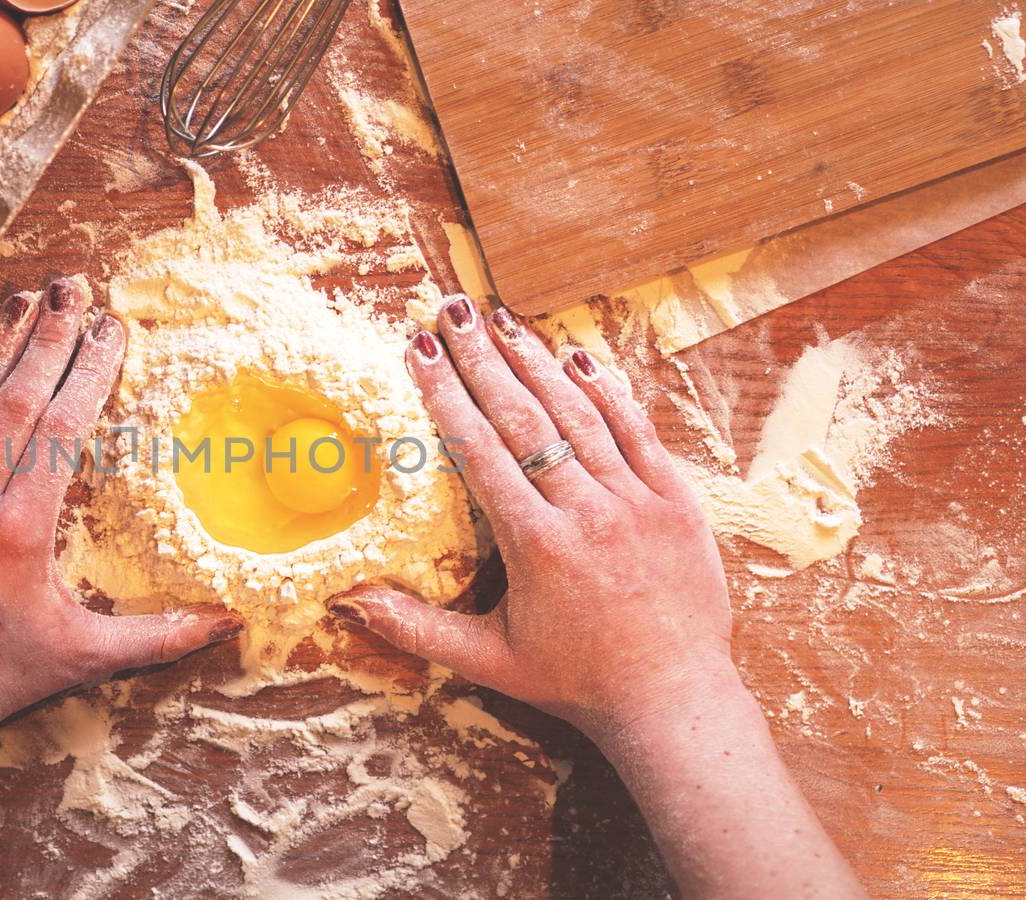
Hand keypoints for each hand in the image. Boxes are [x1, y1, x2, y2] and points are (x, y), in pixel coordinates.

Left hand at [0, 276, 243, 732]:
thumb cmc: (0, 679)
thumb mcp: (87, 658)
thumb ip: (162, 635)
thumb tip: (231, 621)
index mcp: (23, 530)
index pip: (64, 428)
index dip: (91, 370)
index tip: (111, 327)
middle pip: (16, 400)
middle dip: (49, 336)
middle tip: (72, 285)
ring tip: (23, 297)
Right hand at [327, 296, 863, 898]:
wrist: (673, 699)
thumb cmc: (575, 682)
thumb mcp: (486, 660)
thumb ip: (415, 627)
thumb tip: (348, 602)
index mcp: (537, 545)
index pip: (480, 451)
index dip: (444, 396)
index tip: (416, 352)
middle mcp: (587, 511)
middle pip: (525, 418)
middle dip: (481, 358)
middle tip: (449, 311)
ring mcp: (637, 501)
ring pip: (581, 414)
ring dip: (536, 360)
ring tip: (500, 318)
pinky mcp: (677, 501)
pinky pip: (639, 431)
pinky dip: (608, 390)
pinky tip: (578, 355)